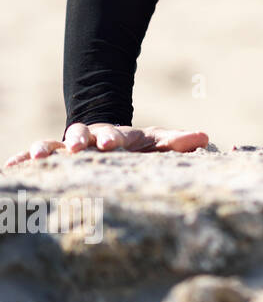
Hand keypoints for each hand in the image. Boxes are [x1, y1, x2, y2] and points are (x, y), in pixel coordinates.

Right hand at [4, 122, 210, 165]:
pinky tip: (10, 167)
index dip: (112, 138)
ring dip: (45, 149)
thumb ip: (177, 142)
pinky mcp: (51, 159)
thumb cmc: (136, 146)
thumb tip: (205, 137)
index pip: (113, 134)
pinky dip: (21, 160)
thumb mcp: (157, 142)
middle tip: (77, 148)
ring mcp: (66, 148)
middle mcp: (87, 139)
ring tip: (39, 158)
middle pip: (79, 134)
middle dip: (78, 140)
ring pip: (52, 145)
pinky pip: (32, 157)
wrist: (106, 139)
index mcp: (114, 135)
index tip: (112, 144)